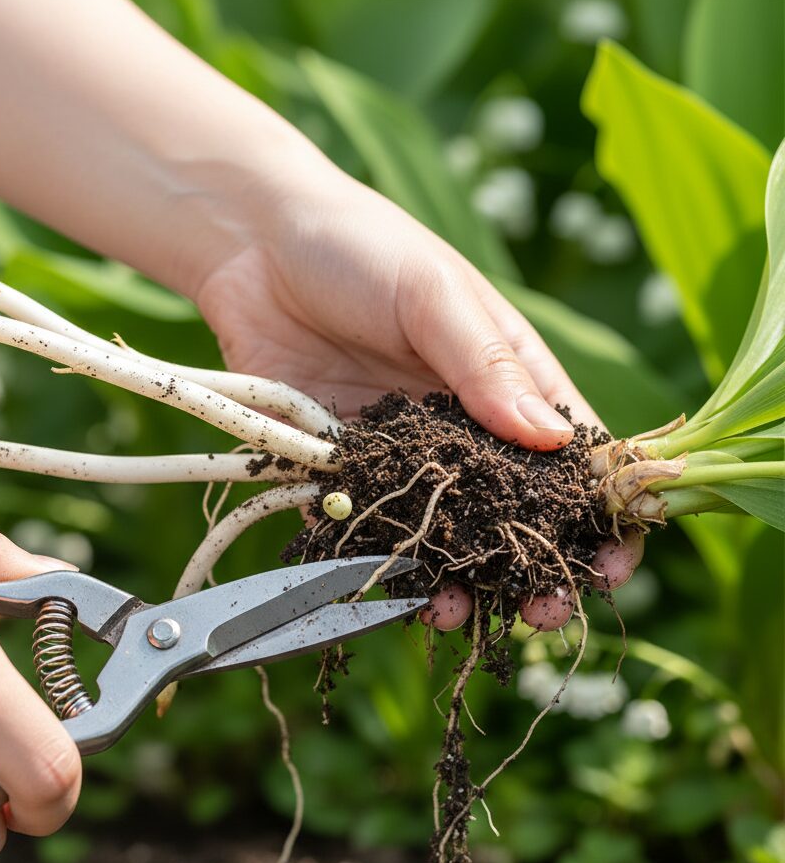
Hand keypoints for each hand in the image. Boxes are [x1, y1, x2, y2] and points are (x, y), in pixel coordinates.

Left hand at [196, 170, 641, 629]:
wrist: (253, 248)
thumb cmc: (361, 249)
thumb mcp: (435, 295)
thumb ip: (488, 367)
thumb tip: (556, 443)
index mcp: (507, 380)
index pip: (573, 456)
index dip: (599, 512)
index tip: (610, 562)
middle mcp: (461, 428)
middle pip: (513, 513)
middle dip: (533, 567)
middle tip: (544, 614)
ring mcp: (401, 455)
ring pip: (442, 534)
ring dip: (456, 580)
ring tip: (457, 612)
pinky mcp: (337, 470)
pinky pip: (364, 529)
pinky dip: (379, 565)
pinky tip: (394, 593)